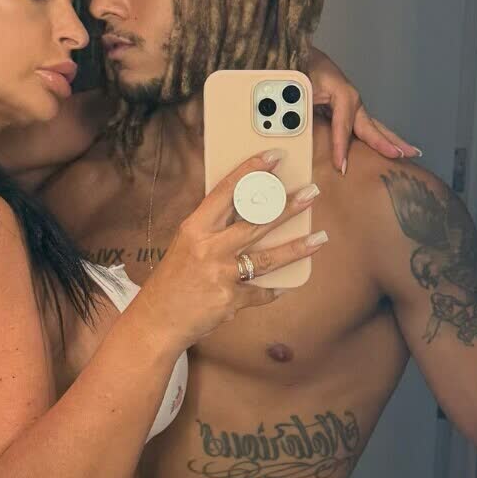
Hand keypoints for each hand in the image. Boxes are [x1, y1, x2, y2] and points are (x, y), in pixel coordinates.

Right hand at [138, 152, 328, 348]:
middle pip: (256, 222)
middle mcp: (208, 248)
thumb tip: (252, 212)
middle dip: (288, 205)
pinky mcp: (230, 300)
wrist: (157, 320)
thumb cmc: (173, 280)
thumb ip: (214, 229)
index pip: (226, 191)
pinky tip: (283, 286)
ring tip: (319, 238)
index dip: (251, 171)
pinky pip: (260, 292)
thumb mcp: (187, 245)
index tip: (273, 157)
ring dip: (297, 247)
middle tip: (312, 193)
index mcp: (195, 229)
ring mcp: (220, 275)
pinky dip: (272, 290)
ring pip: (267, 258)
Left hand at [305, 47, 421, 174]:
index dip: (341, 147)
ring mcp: (350, 103)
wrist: (297, 51)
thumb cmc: (300, 66)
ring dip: (389, 140)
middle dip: (388, 142)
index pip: (343, 126)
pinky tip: (386, 147)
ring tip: (409, 153)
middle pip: (371, 126)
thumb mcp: (301, 86)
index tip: (342, 166)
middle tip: (405, 156)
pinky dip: (376, 137)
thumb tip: (297, 126)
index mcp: (342, 93)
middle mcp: (351, 98)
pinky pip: (361, 126)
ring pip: (371, 126)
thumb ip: (301, 106)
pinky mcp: (345, 107)